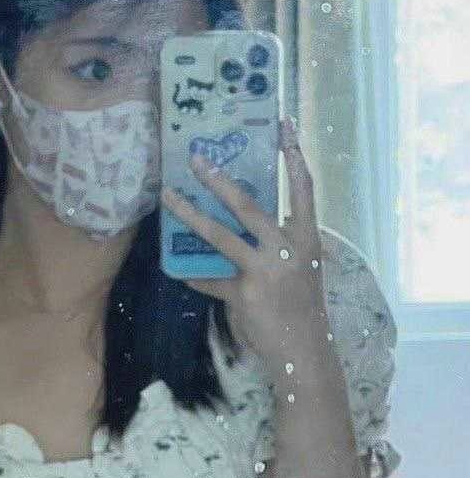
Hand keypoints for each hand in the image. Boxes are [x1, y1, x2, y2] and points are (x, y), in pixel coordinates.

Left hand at [161, 117, 328, 370]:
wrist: (303, 351)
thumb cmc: (301, 307)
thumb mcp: (299, 268)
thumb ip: (276, 245)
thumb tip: (243, 228)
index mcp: (307, 238)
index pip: (304, 189)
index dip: (295, 157)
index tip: (284, 126)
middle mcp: (288, 248)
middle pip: (249, 205)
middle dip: (219, 181)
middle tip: (196, 159)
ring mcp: (264, 270)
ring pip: (219, 235)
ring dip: (190, 214)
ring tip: (169, 198)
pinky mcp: (243, 293)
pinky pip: (210, 279)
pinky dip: (194, 275)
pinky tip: (179, 270)